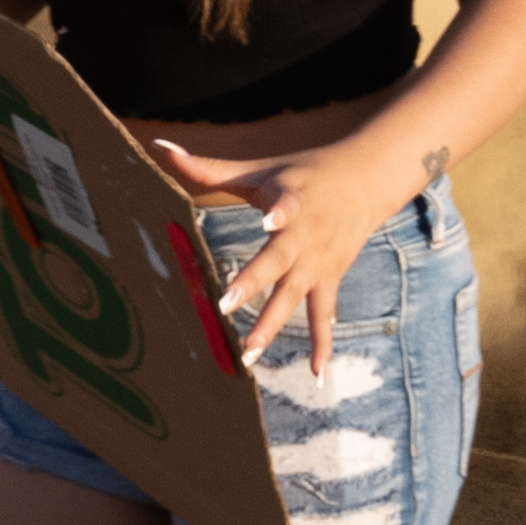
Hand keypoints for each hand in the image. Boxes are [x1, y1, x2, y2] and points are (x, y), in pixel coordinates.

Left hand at [163, 136, 412, 371]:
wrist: (365, 181)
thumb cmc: (301, 173)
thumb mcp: (260, 169)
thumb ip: (209, 169)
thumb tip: (159, 149)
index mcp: (290, 199)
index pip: (285, 205)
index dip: (279, 212)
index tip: (268, 220)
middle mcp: (305, 235)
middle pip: (279, 261)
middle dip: (253, 283)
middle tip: (225, 306)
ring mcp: (318, 262)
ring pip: (293, 297)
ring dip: (272, 326)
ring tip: (249, 354)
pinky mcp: (329, 279)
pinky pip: (324, 316)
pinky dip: (323, 344)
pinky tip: (316, 375)